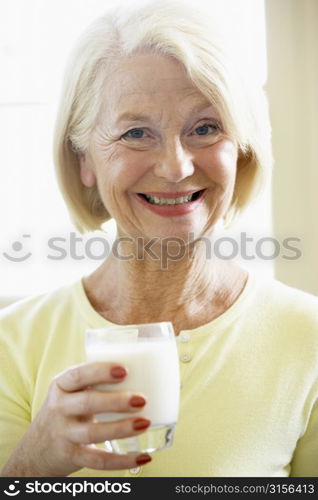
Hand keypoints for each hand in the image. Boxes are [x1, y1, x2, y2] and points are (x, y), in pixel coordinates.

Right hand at [2, 362, 151, 476]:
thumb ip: (93, 381)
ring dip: (121, 428)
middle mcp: (59, 408)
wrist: (37, 448)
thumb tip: (141, 369)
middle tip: (141, 399)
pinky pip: (98, 460)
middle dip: (116, 401)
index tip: (124, 370)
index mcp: (61, 386)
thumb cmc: (66, 410)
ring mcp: (64, 434)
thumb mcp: (70, 392)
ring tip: (144, 423)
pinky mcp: (71, 456)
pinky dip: (122, 461)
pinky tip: (142, 457)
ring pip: (93, 432)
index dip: (101, 372)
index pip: (78, 375)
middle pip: (87, 403)